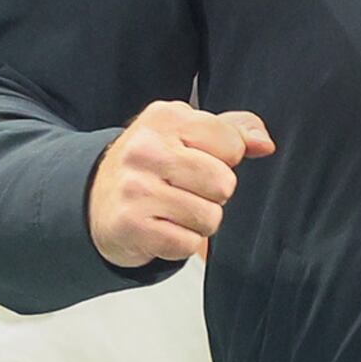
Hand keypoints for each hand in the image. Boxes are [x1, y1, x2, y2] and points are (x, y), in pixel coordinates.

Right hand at [89, 103, 274, 268]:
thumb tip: (265, 145)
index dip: (226, 159)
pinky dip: (181, 242)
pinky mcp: (130, 225)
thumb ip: (234, 130)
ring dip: (198, 221)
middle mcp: (146, 149)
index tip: (200, 161)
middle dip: (214, 194)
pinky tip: (162, 227)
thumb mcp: (189, 133)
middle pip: (224, 184)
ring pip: (209, 217)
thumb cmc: (152, 164)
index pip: (232, 144)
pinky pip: (188, 244)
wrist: (95, 199)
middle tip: (186, 190)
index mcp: (165, 117)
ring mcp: (135, 188)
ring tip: (173, 209)